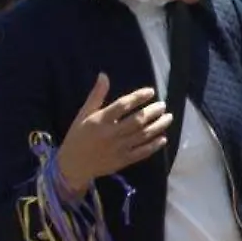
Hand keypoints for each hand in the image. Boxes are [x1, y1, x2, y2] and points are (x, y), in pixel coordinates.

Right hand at [57, 74, 172, 192]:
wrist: (73, 165)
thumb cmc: (78, 136)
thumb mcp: (83, 114)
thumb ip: (96, 95)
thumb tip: (104, 75)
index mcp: (100, 120)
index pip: (123, 105)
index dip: (138, 97)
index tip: (151, 92)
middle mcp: (110, 134)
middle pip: (137, 121)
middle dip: (153, 112)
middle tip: (163, 105)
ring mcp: (117, 149)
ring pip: (142, 136)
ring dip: (158, 126)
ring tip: (168, 118)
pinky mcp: (122, 161)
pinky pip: (141, 152)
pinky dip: (154, 146)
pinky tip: (163, 138)